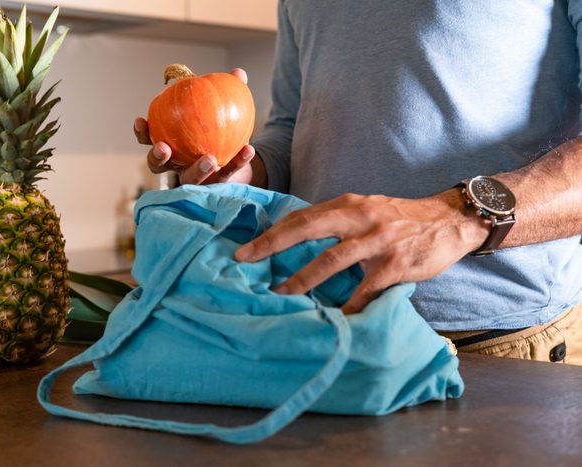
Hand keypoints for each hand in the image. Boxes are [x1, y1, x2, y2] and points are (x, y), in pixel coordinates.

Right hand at [134, 68, 255, 184]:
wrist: (237, 154)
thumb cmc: (219, 126)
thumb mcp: (220, 108)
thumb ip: (227, 91)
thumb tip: (237, 73)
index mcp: (170, 143)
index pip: (149, 139)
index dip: (142, 132)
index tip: (141, 120)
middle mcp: (177, 164)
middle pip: (158, 166)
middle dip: (157, 158)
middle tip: (164, 148)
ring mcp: (196, 177)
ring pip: (190, 180)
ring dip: (197, 170)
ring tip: (210, 159)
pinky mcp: (217, 184)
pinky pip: (228, 173)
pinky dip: (238, 161)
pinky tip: (248, 149)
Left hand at [234, 189, 489, 313]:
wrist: (450, 220)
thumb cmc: (400, 219)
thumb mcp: (365, 210)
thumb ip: (336, 221)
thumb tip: (297, 236)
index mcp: (348, 205)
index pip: (301, 216)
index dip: (272, 232)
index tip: (246, 247)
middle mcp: (359, 218)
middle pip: (307, 229)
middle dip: (272, 245)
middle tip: (245, 260)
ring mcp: (377, 240)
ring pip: (332, 260)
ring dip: (302, 280)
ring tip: (280, 296)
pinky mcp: (396, 263)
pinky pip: (366, 288)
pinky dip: (348, 305)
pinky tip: (333, 320)